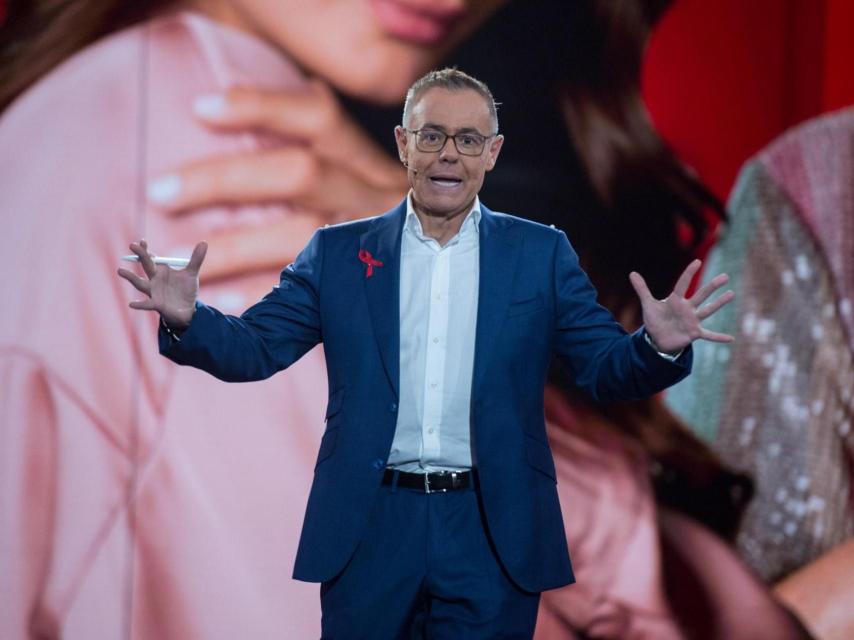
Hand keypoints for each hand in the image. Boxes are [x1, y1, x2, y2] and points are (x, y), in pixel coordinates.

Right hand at [117, 240, 206, 328]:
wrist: (188, 309)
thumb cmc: (186, 290)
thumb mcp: (192, 273)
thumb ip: (196, 259)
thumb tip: (204, 242)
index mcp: (162, 270)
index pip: (152, 258)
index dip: (146, 250)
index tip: (142, 241)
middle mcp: (154, 280)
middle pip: (146, 266)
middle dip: (140, 256)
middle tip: (132, 245)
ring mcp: (154, 292)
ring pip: (140, 284)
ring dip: (131, 277)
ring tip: (120, 270)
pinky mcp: (156, 304)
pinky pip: (146, 304)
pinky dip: (140, 304)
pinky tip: (132, 304)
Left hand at [146, 81, 407, 283]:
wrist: (444, 273)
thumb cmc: (384, 226)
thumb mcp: (364, 182)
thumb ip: (321, 157)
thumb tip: (229, 119)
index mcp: (368, 160)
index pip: (318, 116)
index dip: (260, 107)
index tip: (199, 109)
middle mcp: (375, 194)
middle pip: (299, 173)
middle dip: (223, 179)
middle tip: (160, 191)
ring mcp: (375, 242)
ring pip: (301, 234)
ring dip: (232, 246)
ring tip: (175, 260)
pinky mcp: (370, 285)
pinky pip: (311, 291)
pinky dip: (260, 294)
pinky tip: (217, 299)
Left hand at [630, 259, 733, 353]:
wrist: (658, 339)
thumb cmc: (655, 320)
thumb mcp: (648, 305)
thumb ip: (642, 289)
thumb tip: (632, 273)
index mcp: (676, 300)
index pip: (683, 284)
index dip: (689, 273)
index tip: (697, 262)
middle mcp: (687, 308)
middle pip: (701, 295)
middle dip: (712, 286)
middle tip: (725, 276)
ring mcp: (692, 320)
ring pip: (708, 310)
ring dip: (719, 303)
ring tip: (731, 294)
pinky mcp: (694, 333)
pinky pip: (709, 335)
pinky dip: (719, 337)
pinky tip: (731, 339)